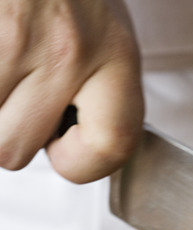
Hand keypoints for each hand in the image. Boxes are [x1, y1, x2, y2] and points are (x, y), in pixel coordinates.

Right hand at [0, 0, 143, 182]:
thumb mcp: (104, 34)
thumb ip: (100, 93)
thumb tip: (70, 150)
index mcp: (114, 54)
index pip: (114, 143)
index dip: (84, 165)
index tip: (66, 152)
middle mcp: (67, 49)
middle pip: (14, 149)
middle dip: (7, 131)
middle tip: (15, 93)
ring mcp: (13, 38)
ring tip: (5, 66)